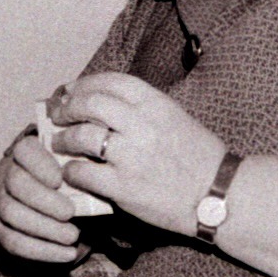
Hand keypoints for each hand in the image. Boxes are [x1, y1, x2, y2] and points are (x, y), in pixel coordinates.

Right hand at [0, 132, 85, 263]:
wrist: (63, 214)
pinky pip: (14, 242)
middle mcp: (10, 176)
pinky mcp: (3, 231)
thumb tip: (91, 175)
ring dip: (44, 227)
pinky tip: (68, 254)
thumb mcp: (81, 174)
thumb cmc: (76, 186)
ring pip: (11, 212)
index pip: (25, 150)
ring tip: (72, 236)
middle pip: (15, 182)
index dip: (39, 164)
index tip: (59, 179)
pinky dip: (43, 250)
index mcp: (29, 155)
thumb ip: (83, 171)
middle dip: (43, 199)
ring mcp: (3, 204)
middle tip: (69, 212)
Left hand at [51, 72, 225, 237]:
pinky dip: (72, 171)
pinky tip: (72, 173)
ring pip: (82, 136)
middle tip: (58, 115)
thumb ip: (142, 109)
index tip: (70, 90)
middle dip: (67, 107)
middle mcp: (141, 124)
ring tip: (60, 143)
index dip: (84, 83)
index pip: (110, 81)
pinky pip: (84, 173)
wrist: (220, 195)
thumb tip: (102, 105)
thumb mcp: (175, 117)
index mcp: (156, 103)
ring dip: (64, 139)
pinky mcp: (124, 187)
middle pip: (90, 103)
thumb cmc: (200, 157)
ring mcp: (131, 156)